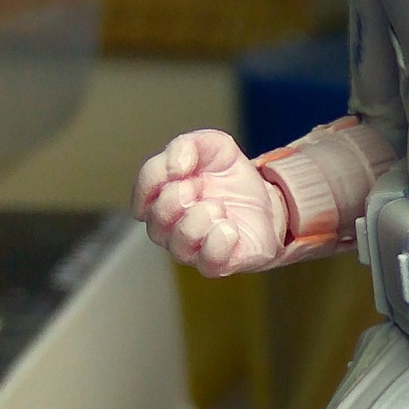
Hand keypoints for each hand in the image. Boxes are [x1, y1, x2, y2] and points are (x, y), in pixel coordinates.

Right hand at [132, 128, 288, 276]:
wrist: (267, 202)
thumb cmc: (229, 177)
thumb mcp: (213, 146)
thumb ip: (188, 144)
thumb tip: (176, 164)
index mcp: (162, 196)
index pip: (142, 192)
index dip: (156, 178)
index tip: (182, 167)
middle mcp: (170, 226)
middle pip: (155, 221)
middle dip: (175, 199)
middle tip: (198, 187)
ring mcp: (192, 248)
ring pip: (179, 245)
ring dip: (197, 222)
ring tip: (218, 207)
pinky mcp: (218, 263)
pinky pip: (208, 263)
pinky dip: (217, 243)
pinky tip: (230, 227)